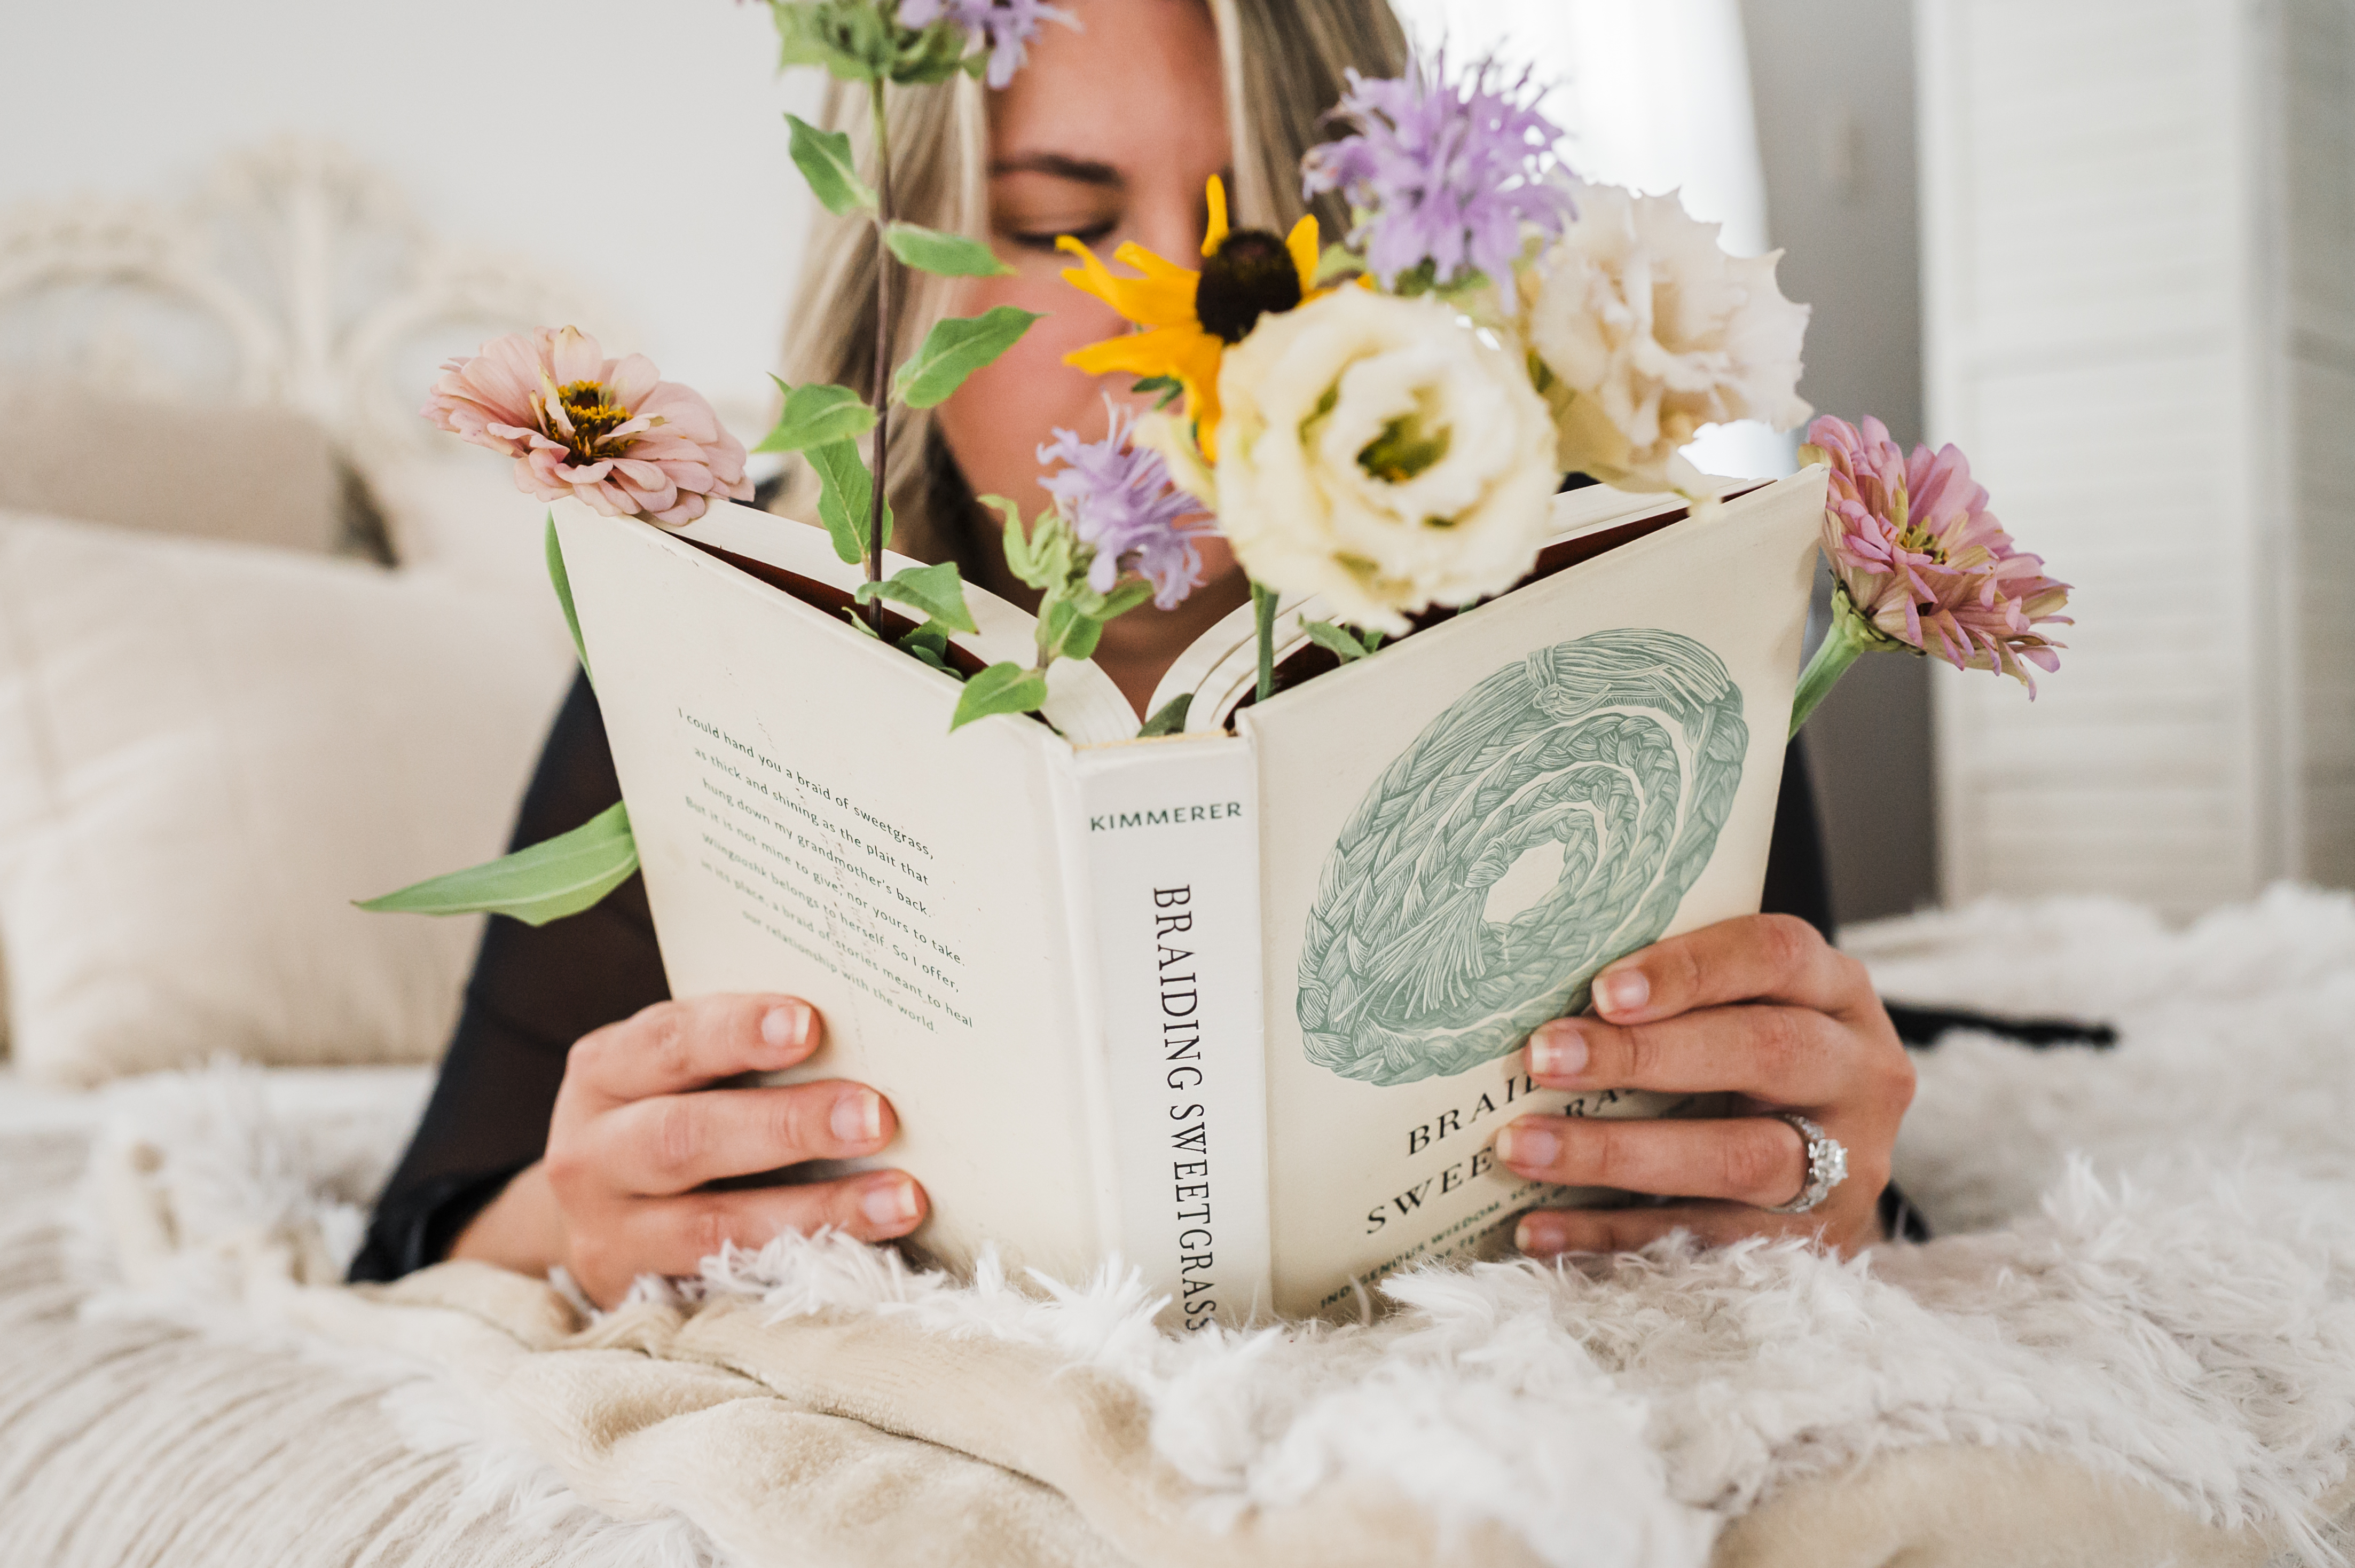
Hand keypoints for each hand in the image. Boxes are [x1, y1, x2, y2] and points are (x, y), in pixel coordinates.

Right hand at [451, 994, 925, 1306]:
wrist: (598, 1218)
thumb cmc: (671, 1116)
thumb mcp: (679, 1076)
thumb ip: (743, 1056)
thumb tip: (866, 1034)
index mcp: (606, 1069)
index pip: (668, 1040)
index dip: (736, 1032)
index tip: (810, 1024)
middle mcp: (592, 1150)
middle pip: (685, 1135)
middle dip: (788, 1125)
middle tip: (877, 1116)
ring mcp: (607, 1233)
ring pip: (712, 1225)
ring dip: (816, 1209)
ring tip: (901, 1197)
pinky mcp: (635, 1297)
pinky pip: (725, 1285)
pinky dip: (799, 1268)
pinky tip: (863, 1258)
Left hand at [1497, 914, 1912, 1257]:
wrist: (1836, 1166)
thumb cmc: (1753, 1058)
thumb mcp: (1744, 1008)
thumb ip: (1676, 995)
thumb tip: (1542, 987)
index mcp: (1837, 990)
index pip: (1775, 956)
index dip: (1690, 970)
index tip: (1604, 991)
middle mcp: (1860, 1072)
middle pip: (1763, 1051)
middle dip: (1644, 1057)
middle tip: (1543, 1058)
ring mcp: (1850, 1163)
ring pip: (1739, 1159)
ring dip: (1617, 1153)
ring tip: (1521, 1147)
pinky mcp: (1818, 1241)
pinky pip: (1710, 1239)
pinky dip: (1617, 1232)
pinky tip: (1541, 1227)